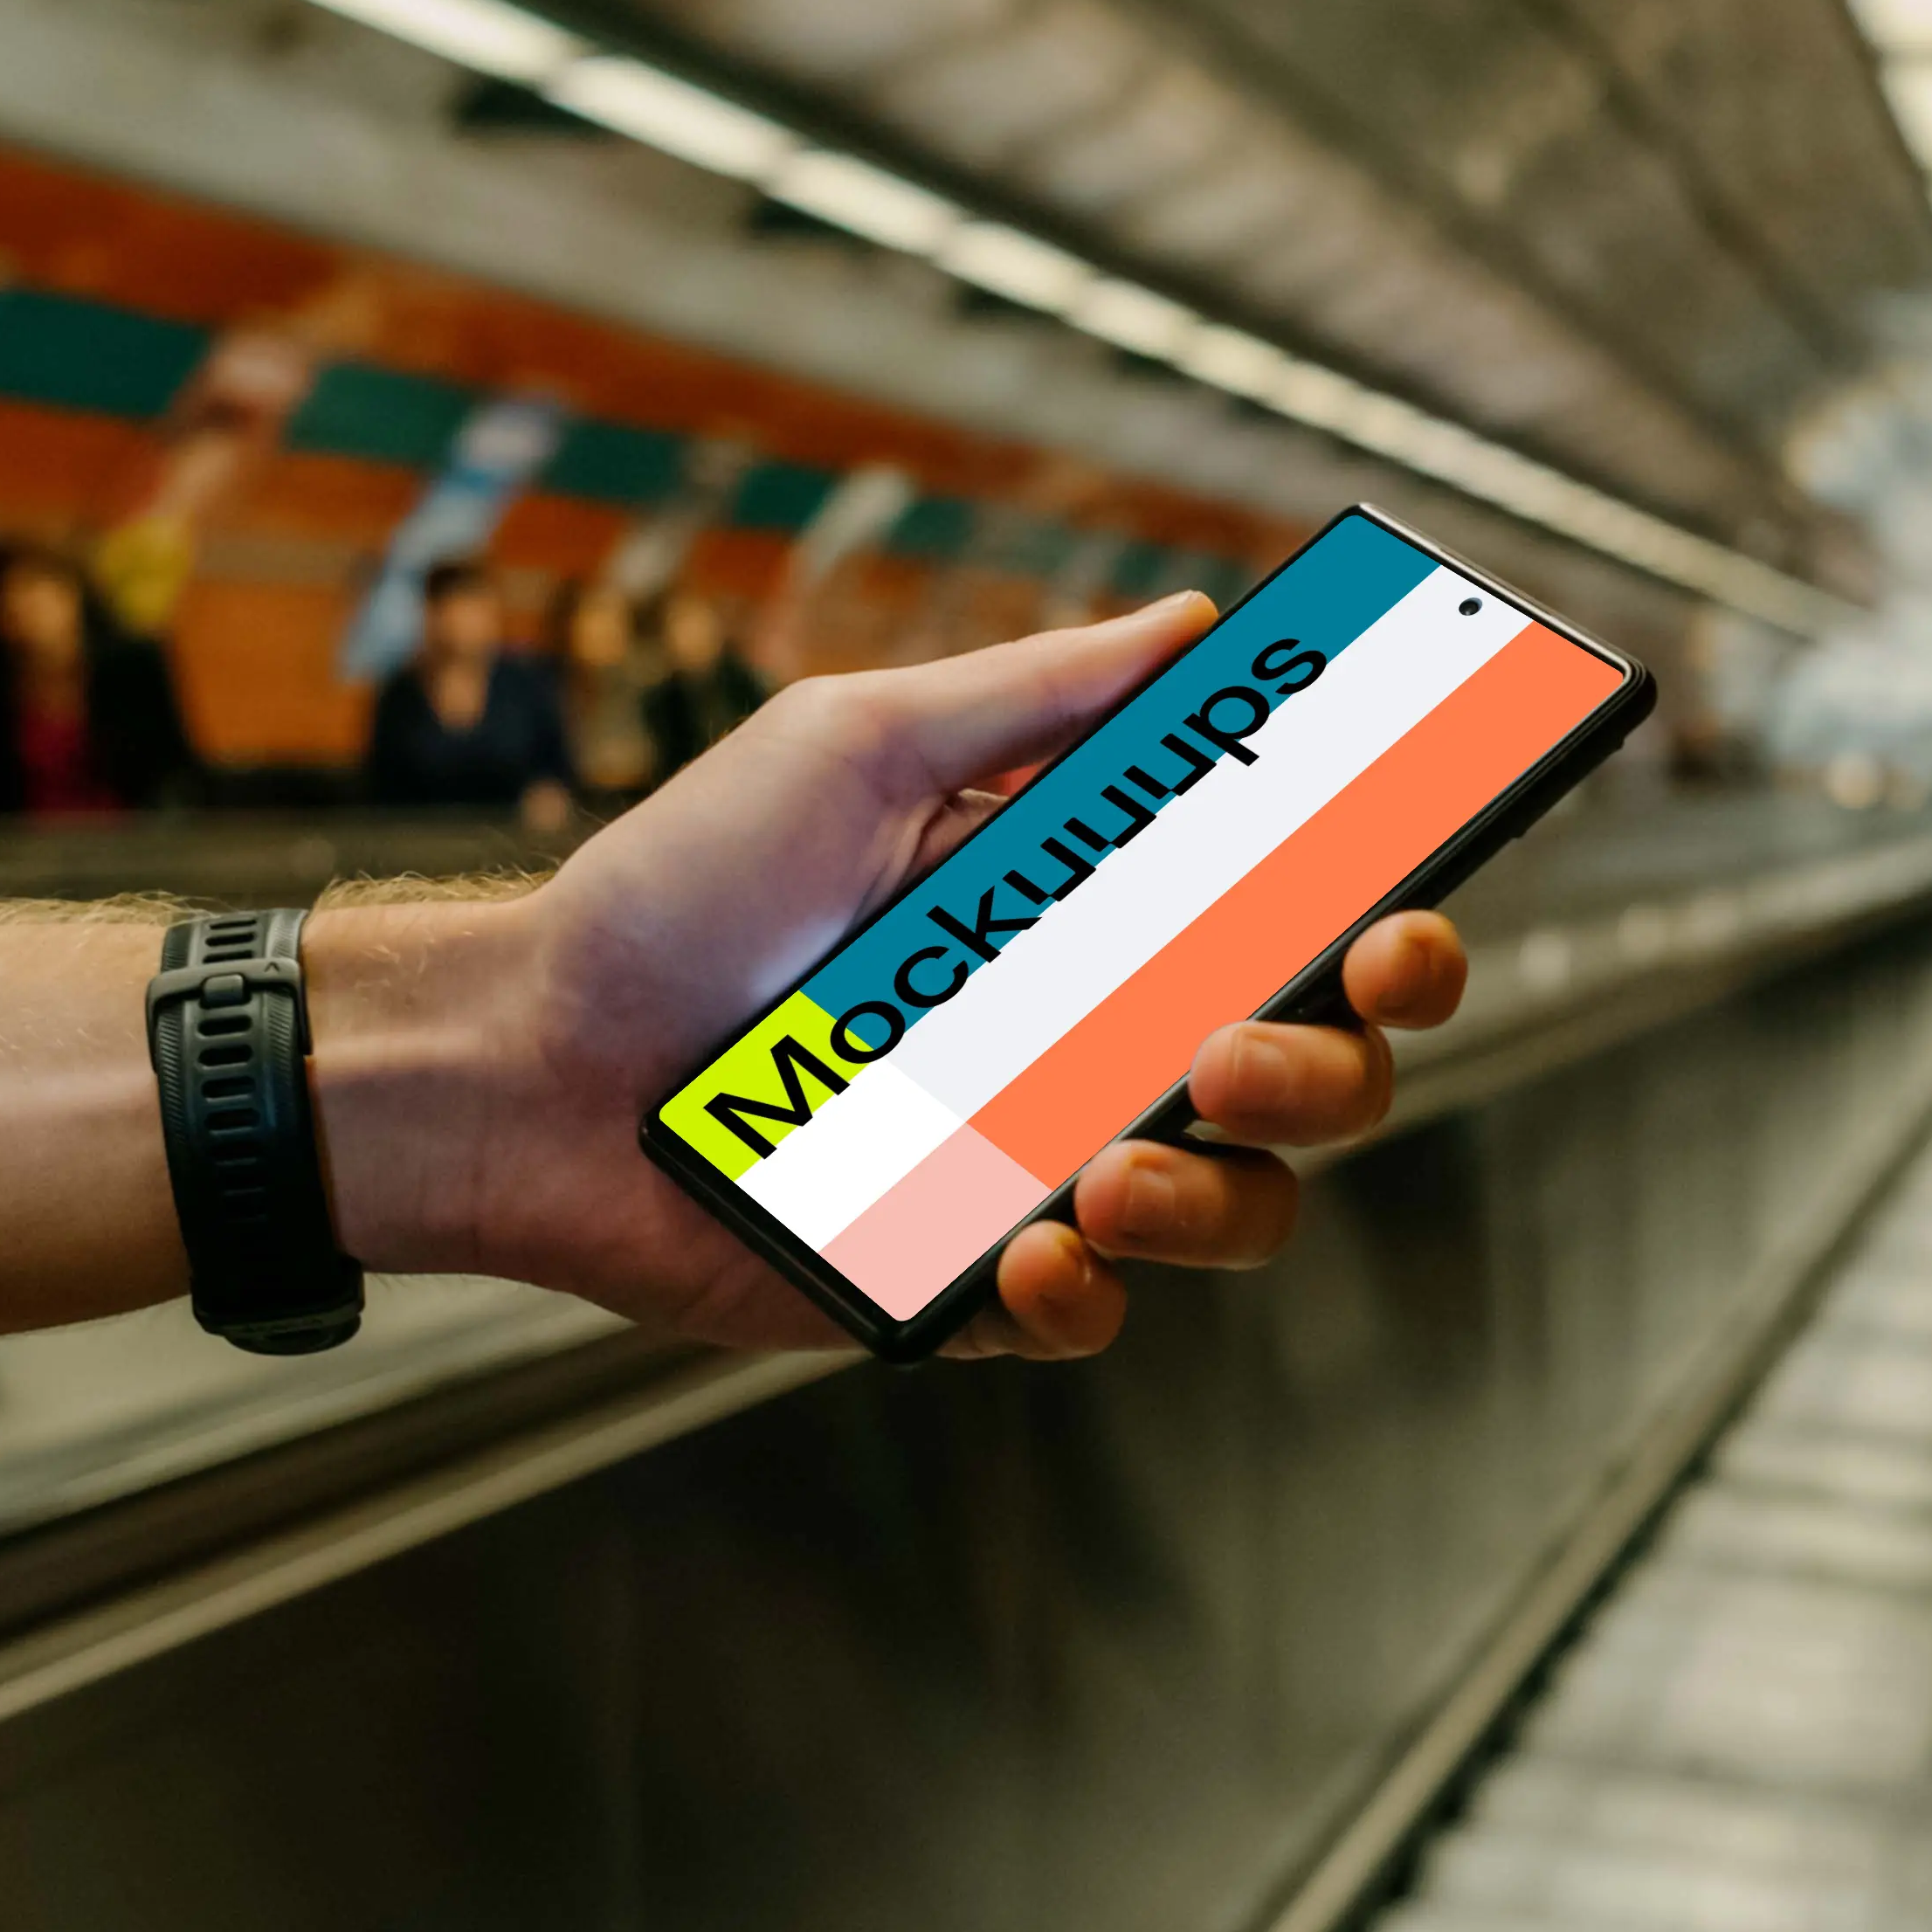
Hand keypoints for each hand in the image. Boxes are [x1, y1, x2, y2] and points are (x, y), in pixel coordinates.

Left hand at [305, 597, 1469, 1357]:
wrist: (527, 1052)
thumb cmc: (680, 885)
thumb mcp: (853, 744)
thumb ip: (1034, 696)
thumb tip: (1197, 619)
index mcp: (1104, 910)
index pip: (1305, 923)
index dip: (1397, 930)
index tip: (1404, 921)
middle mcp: (1099, 1041)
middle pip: (1318, 1076)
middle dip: (1326, 1069)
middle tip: (1237, 1049)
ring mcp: (1040, 1166)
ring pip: (1236, 1210)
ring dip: (1214, 1195)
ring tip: (1107, 1169)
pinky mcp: (962, 1279)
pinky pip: (1087, 1312)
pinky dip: (1083, 1290)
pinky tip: (1026, 1249)